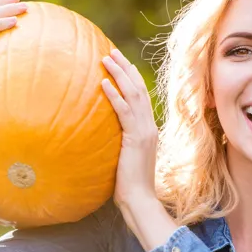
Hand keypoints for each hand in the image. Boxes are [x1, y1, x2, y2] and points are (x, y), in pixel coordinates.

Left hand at [100, 49, 159, 209]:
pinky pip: (124, 112)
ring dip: (119, 75)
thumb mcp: (124, 158)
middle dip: (125, 68)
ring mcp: (145, 132)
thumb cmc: (128, 185)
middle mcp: (149, 126)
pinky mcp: (136, 139)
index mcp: (148, 129)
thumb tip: (104, 137)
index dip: (131, 78)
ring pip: (133, 95)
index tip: (120, 63)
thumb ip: (120, 143)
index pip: (142, 97)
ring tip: (105, 59)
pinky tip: (102, 83)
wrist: (139, 200)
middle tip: (111, 52)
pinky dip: (114, 96)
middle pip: (139, 89)